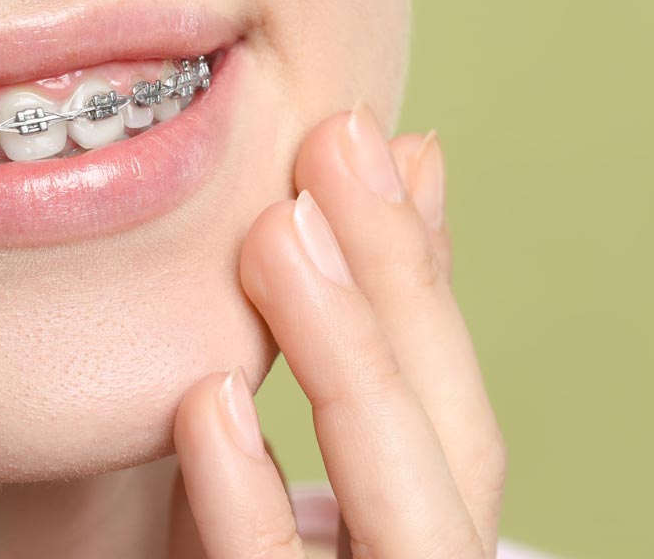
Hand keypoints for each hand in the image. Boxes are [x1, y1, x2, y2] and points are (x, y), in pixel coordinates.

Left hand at [171, 103, 506, 557]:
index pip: (444, 397)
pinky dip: (245, 499)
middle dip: (393, 281)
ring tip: (281, 233)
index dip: (414, 265)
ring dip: (345, 358)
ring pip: (395, 505)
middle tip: (332, 145)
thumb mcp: (268, 469)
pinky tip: (209, 399)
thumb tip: (364, 183)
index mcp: (405, 520)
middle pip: (442, 434)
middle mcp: (406, 558)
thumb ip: (329, 356)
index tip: (361, 137)